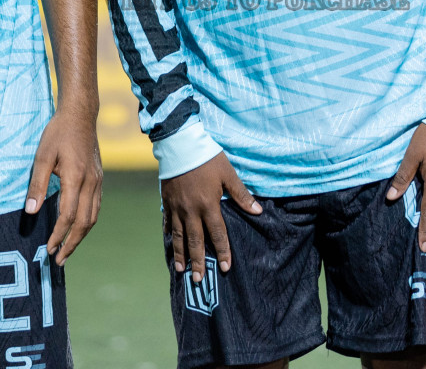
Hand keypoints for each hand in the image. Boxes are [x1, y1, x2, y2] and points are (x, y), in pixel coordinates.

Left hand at [25, 106, 103, 264]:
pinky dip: (87, 222)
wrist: (81, 115)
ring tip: (68, 249)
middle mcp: (91, 182)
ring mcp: (97, 181)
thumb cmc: (58, 133)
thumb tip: (29, 211)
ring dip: (81, 236)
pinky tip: (78, 228)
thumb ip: (36, 184)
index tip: (48, 250)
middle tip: (59, 260)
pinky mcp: (99, 179)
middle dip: (72, 243)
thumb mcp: (42, 155)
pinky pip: (96, 207)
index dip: (59, 235)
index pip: (68, 215)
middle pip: (85, 222)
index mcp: (75, 178)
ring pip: (93, 217)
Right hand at [161, 152, 260, 282]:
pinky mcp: (167, 202)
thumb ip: (241, 195)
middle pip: (196, 242)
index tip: (225, 267)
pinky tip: (171, 243)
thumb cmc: (207, 158)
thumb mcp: (228, 174)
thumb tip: (258, 211)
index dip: (222, 251)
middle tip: (198, 280)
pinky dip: (170, 235)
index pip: (217, 234)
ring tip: (182, 270)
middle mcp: (191, 211)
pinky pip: (168, 223)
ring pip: (179, 237)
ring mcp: (177, 208)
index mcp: (209, 205)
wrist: (180, 144)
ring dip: (181, 254)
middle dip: (198, 262)